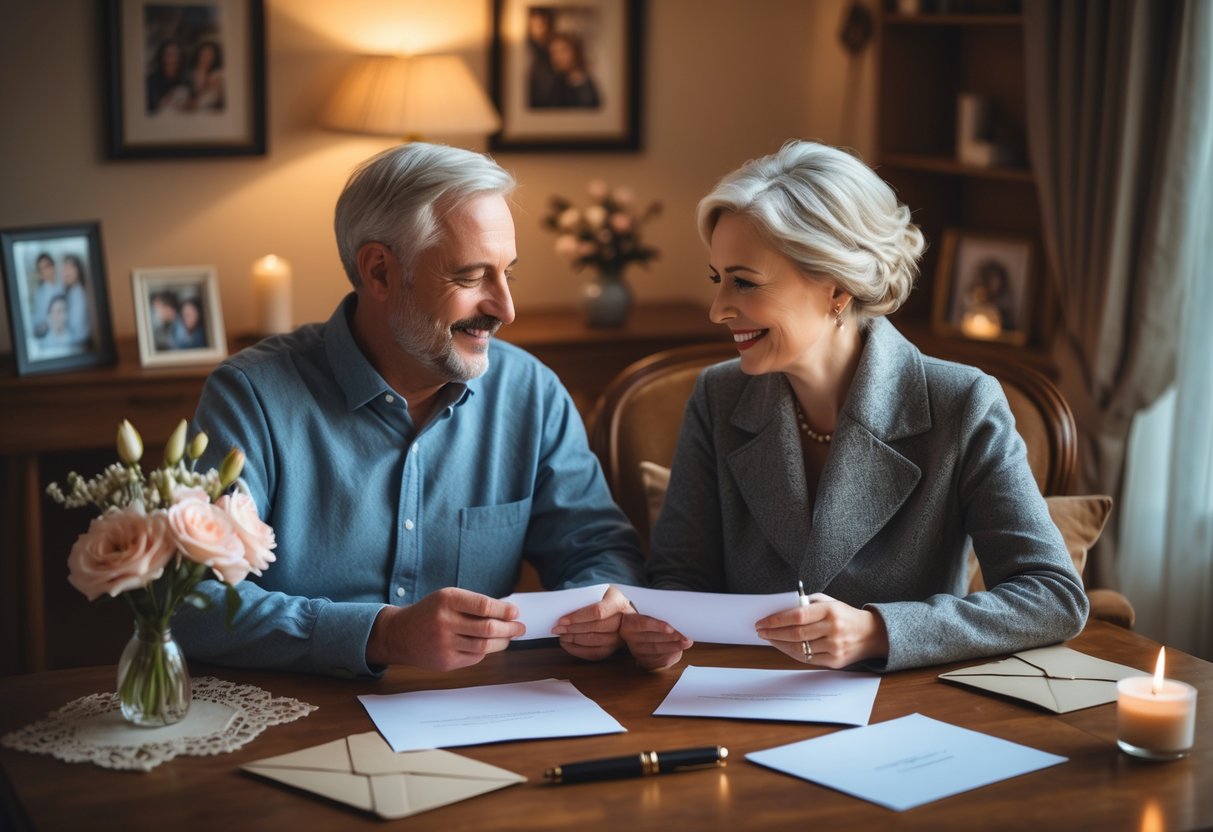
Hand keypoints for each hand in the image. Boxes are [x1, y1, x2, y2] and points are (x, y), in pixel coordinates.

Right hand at [366, 587, 524, 670]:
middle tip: (520, 627)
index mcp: (447, 600)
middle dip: (509, 628)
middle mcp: (445, 622)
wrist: (400, 634)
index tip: (515, 612)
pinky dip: (486, 651)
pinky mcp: (445, 662)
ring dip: (503, 642)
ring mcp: (444, 644)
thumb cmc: (430, 612)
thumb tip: (507, 613)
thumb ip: (474, 604)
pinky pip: (475, 657)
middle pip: (488, 628)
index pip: (484, 606)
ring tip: (510, 636)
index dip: (504, 610)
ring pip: (484, 646)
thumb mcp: (447, 598)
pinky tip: (490, 645)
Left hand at [551, 585, 630, 660]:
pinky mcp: (613, 648)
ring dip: (574, 640)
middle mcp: (624, 621)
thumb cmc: (602, 597)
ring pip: (595, 641)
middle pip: (596, 628)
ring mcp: (620, 637)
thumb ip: (583, 597)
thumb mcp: (596, 590)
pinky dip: (578, 650)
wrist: (616, 606)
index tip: (562, 620)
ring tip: (561, 635)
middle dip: (573, 629)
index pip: (598, 612)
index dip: (578, 617)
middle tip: (557, 628)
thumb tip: (562, 607)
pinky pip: (594, 653)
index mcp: (618, 602)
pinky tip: (567, 645)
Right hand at [620, 609, 692, 670]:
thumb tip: (674, 613)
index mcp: (628, 623)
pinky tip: (679, 650)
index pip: (641, 623)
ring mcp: (636, 650)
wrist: (636, 627)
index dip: (656, 626)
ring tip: (686, 642)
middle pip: (652, 638)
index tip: (670, 628)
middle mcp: (630, 638)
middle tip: (685, 635)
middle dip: (671, 637)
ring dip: (674, 646)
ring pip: (657, 649)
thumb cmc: (646, 616)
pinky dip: (671, 655)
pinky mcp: (644, 660)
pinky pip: (659, 660)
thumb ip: (656, 612)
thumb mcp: (647, 611)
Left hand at [754, 592, 888, 667]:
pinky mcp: (835, 661)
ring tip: (769, 639)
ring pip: (800, 649)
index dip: (776, 620)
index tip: (762, 622)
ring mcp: (835, 647)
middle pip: (796, 634)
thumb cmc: (844, 615)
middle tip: (761, 631)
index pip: (797, 616)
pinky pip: (807, 659)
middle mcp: (833, 629)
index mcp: (830, 610)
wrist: (871, 634)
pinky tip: (783, 647)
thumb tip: (781, 609)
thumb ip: (807, 604)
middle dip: (773, 633)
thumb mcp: (829, 602)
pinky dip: (792, 653)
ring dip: (780, 644)